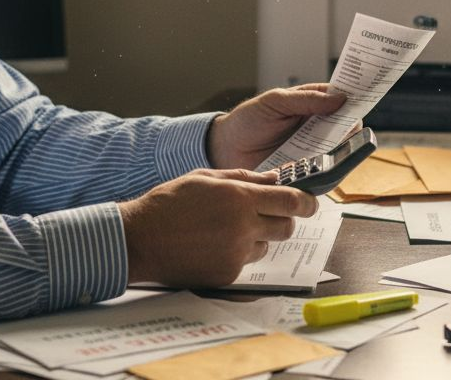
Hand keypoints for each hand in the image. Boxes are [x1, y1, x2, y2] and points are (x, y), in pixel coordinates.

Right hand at [118, 169, 317, 287]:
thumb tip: (273, 179)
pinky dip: (237, 254)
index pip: (290, 201)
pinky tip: (213, 245)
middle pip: (285, 227)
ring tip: (227, 230)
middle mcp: (242, 226)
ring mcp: (236, 253)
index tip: (310, 203)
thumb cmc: (168, 204)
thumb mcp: (204, 177)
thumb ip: (242, 177)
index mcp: (239, 197)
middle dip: (282, 220)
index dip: (306, 202)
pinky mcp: (228, 274)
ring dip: (257, 238)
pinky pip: (246, 262)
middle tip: (267, 215)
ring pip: (266, 246)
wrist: (140, 240)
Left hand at [206, 84, 346, 169]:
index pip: (342, 100)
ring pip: (340, 153)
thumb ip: (305, 99)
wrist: (225, 149)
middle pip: (346, 129)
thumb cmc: (248, 120)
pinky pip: (325, 174)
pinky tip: (321, 171)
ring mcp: (313, 151)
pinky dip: (327, 173)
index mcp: (312, 104)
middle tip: (349, 133)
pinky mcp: (306, 172)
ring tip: (331, 153)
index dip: (356, 99)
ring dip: (340, 154)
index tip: (366, 98)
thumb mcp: (274, 102)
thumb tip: (340, 99)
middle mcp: (317, 128)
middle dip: (351, 131)